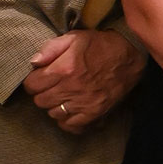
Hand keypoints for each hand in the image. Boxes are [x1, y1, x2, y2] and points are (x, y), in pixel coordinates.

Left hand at [23, 30, 144, 133]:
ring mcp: (83, 103)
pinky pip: (70, 125)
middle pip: (40, 101)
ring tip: (63, 95)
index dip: (34, 80)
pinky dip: (67, 120)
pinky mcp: (94, 113)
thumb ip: (50, 48)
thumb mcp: (74, 37)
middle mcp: (71, 89)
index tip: (41, 76)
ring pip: (53, 114)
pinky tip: (70, 109)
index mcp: (64, 69)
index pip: (32, 85)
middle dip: (42, 92)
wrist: (130, 55)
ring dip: (54, 105)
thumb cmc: (100, 45)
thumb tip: (32, 62)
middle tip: (52, 85)